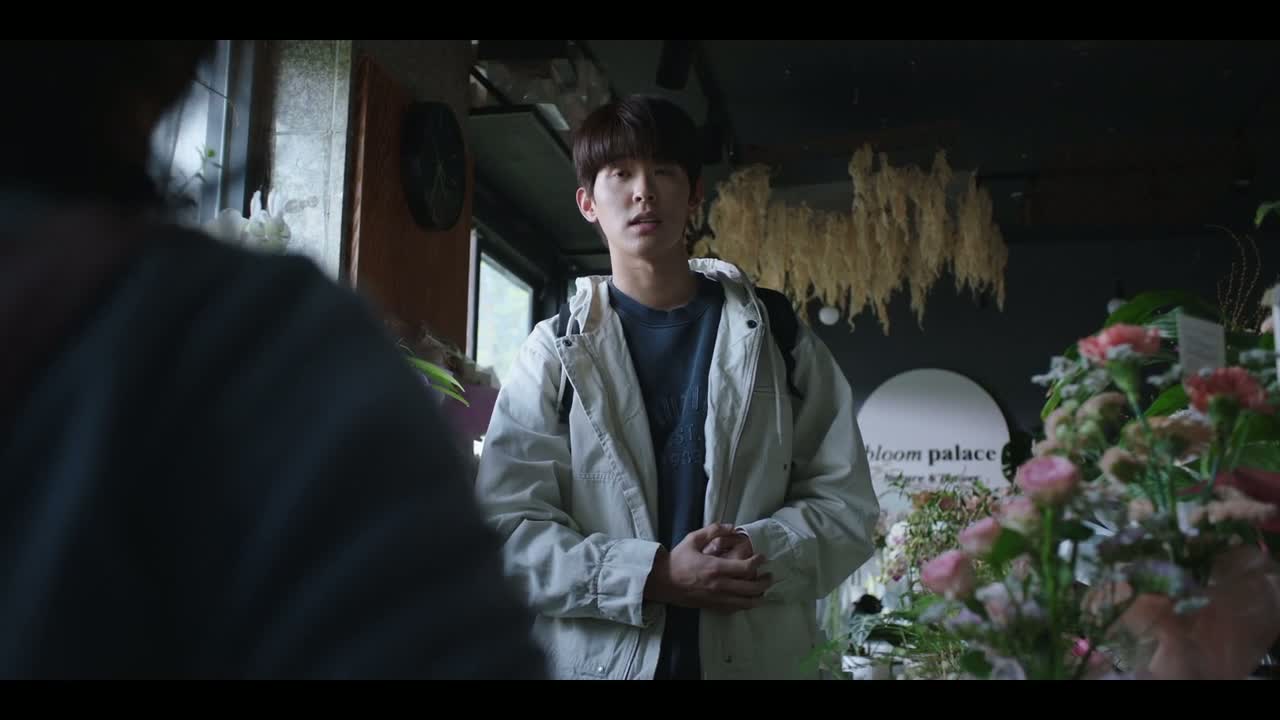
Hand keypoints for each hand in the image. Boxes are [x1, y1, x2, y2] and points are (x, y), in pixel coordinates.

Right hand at [645, 523, 772, 612]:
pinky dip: (745, 605)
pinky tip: (748, 599)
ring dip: (758, 597)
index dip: (758, 562)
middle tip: (770, 576)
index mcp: (716, 568)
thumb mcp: (692, 539)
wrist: (662, 582)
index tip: (763, 557)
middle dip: (765, 582)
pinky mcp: (712, 606)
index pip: (746, 567)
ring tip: (764, 590)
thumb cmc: (677, 560)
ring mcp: (716, 599)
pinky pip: (734, 609)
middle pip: (751, 588)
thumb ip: (713, 530)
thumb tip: (731, 526)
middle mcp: (719, 585)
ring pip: (745, 603)